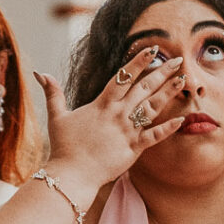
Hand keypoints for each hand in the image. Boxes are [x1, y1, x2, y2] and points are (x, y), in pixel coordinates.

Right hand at [36, 52, 186, 204]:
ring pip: (152, 108)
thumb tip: (39, 73)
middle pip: (143, 88)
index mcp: (102, 104)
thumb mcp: (57, 116)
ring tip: (183, 80)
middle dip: (162, 72)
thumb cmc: (64, 146)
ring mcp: (126, 131)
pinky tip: (182, 119)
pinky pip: (154, 137)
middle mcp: (117, 114)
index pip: (123, 77)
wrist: (71, 174)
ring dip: (169, 93)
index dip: (138, 62)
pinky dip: (168, 128)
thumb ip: (53, 93)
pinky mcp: (133, 149)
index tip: (152, 49)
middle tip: (178, 60)